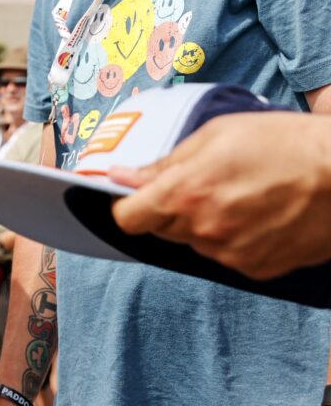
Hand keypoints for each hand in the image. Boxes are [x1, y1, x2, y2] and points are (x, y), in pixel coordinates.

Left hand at [110, 112, 330, 279]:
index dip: (127, 205)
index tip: (135, 196)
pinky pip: (227, 254)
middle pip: (162, 229)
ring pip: (196, 242)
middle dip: (172, 208)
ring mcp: (231, 254)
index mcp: (185, 194)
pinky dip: (234, 238)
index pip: (127, 219)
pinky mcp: (257, 269)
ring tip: (242, 194)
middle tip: (205, 183)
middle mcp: (203, 230)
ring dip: (205, 223)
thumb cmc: (285, 143)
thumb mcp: (216, 135)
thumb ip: (164, 163)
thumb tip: (121, 176)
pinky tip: (259, 214)